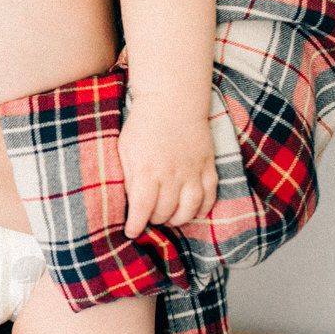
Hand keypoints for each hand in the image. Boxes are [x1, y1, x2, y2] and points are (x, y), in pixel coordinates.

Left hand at [118, 105, 217, 237]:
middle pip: (165, 212)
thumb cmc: (142, 126)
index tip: (131, 232)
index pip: (142, 209)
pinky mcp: (208, 165)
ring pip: (189, 209)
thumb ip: (129, 178)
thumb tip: (130, 204)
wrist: (172, 101)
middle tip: (148, 219)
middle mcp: (172, 174)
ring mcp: (193, 171)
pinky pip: (209, 196)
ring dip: (177, 219)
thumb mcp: (125, 151)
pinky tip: (192, 211)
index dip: (136, 225)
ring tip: (168, 218)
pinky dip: (202, 209)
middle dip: (154, 220)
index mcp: (147, 170)